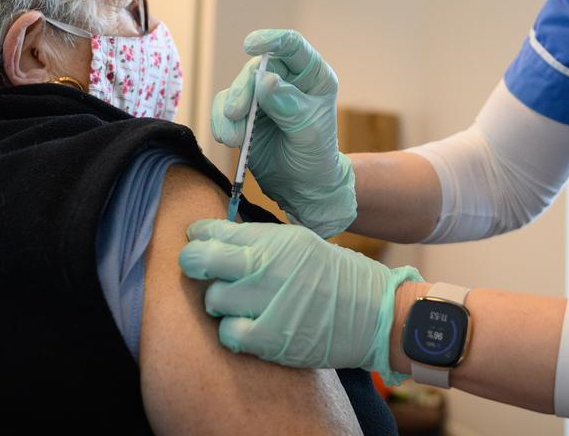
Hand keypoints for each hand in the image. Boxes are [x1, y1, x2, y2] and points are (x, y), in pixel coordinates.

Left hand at [179, 219, 421, 381]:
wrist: (373, 311)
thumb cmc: (332, 275)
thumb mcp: (298, 243)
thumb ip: (258, 241)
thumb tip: (214, 238)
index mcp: (274, 240)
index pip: (214, 231)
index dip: (198, 235)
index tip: (197, 240)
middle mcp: (268, 267)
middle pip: (202, 261)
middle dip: (195, 263)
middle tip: (201, 269)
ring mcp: (268, 303)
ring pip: (213, 299)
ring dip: (221, 302)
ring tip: (239, 302)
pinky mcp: (271, 338)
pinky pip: (228, 333)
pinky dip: (232, 331)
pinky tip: (246, 326)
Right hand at [212, 29, 355, 237]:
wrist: (302, 187)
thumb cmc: (316, 158)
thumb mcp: (310, 134)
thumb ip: (290, 107)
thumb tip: (265, 80)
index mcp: (312, 76)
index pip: (292, 45)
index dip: (271, 40)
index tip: (251, 46)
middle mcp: (286, 80)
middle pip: (256, 69)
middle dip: (242, 90)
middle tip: (236, 113)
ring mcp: (263, 96)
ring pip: (236, 88)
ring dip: (229, 111)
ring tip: (232, 138)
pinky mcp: (244, 114)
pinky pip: (224, 108)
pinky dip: (221, 122)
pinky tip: (228, 139)